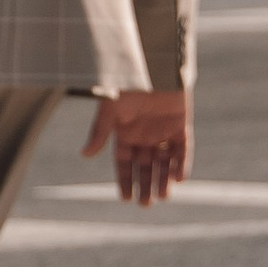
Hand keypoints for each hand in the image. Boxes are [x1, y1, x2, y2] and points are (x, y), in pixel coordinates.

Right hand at [81, 87, 190, 207]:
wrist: (152, 61)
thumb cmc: (126, 82)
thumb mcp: (110, 109)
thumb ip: (100, 132)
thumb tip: (84, 155)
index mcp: (124, 133)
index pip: (124, 163)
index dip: (125, 181)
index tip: (126, 199)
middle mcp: (144, 134)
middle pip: (145, 166)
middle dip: (145, 185)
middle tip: (146, 204)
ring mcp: (163, 129)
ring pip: (164, 161)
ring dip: (163, 179)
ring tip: (163, 196)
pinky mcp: (181, 123)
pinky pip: (183, 147)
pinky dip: (182, 162)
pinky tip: (179, 178)